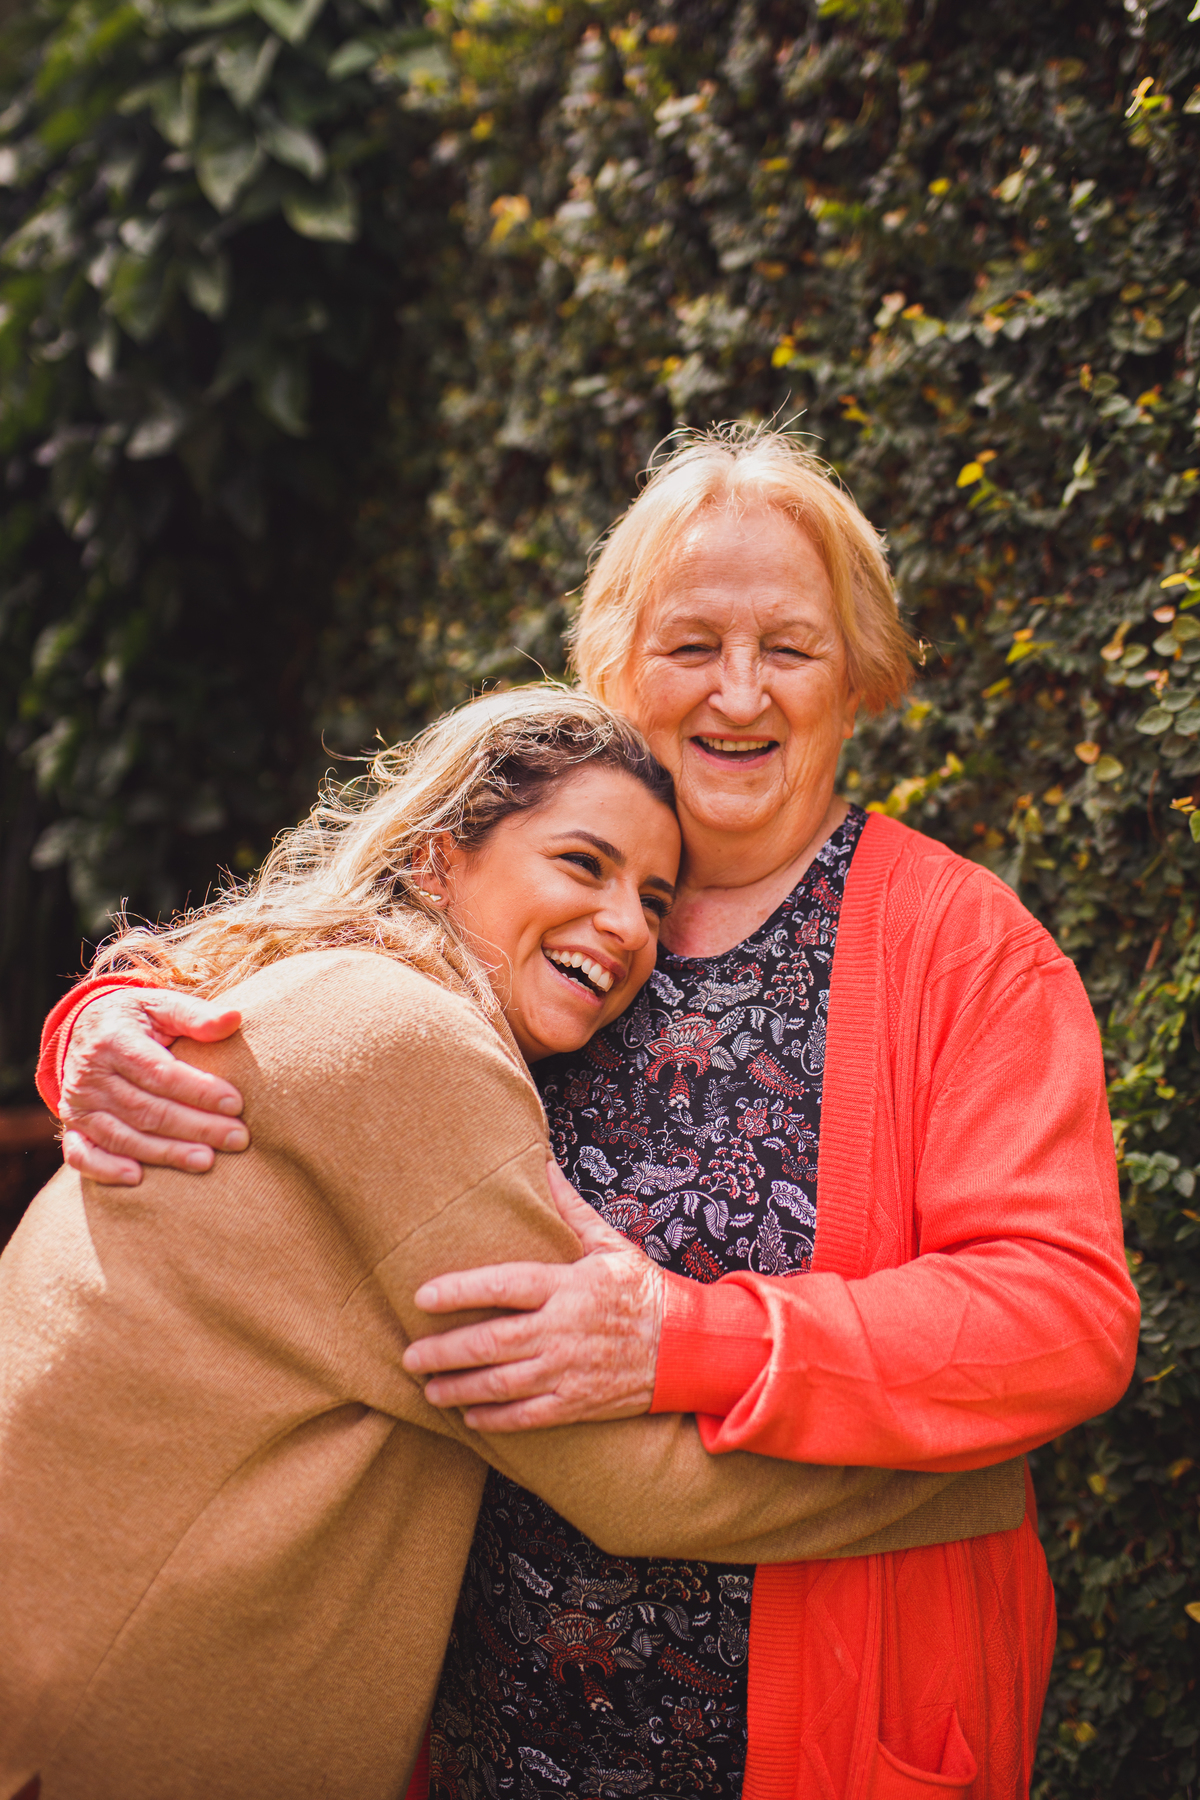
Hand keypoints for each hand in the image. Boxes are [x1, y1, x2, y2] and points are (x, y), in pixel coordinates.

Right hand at [59, 989, 247, 1186]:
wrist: (85, 1027)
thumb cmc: (136, 1017)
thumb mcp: (161, 1004)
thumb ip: (195, 1014)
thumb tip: (234, 1019)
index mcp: (114, 1039)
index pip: (161, 1072)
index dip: (199, 1090)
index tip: (236, 1103)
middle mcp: (90, 1074)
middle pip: (147, 1109)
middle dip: (196, 1127)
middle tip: (236, 1138)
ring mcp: (78, 1104)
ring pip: (123, 1136)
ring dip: (165, 1153)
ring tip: (206, 1160)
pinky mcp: (73, 1126)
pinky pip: (81, 1154)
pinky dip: (105, 1169)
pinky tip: (137, 1178)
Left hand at [402, 1160, 663, 1431]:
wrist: (689, 1346)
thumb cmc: (642, 1289)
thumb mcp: (610, 1244)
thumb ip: (570, 1209)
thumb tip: (541, 1163)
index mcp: (569, 1286)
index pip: (505, 1285)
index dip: (461, 1291)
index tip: (422, 1297)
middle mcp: (564, 1330)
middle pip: (493, 1342)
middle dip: (445, 1351)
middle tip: (410, 1355)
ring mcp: (570, 1371)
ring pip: (503, 1383)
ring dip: (459, 1387)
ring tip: (429, 1387)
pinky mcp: (578, 1403)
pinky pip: (528, 1416)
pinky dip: (495, 1418)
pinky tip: (468, 1415)